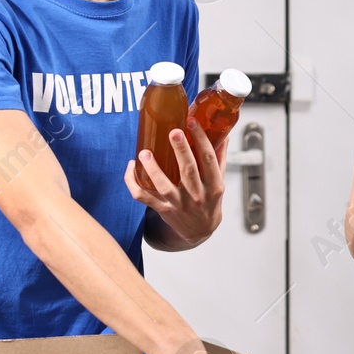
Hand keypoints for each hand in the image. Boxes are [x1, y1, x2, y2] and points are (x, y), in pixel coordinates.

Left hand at [127, 118, 225, 245]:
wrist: (200, 230)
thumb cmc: (209, 201)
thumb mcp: (219, 181)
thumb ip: (218, 158)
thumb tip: (222, 133)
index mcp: (214, 186)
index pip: (209, 159)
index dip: (201, 140)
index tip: (193, 122)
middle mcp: (197, 195)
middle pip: (189, 170)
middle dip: (181, 150)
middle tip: (173, 132)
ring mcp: (179, 204)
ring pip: (163, 186)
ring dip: (153, 169)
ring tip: (145, 153)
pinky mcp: (163, 209)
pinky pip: (144, 197)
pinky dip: (133, 184)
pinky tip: (132, 167)